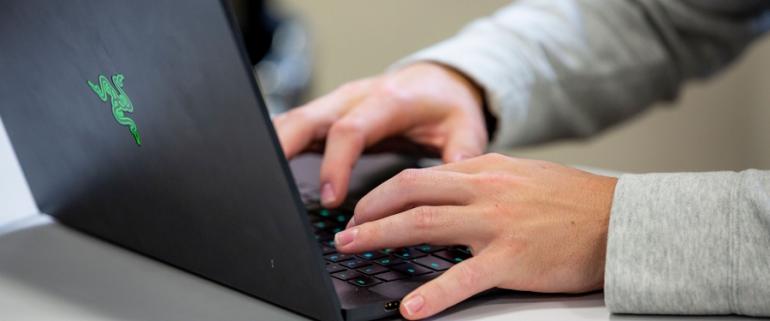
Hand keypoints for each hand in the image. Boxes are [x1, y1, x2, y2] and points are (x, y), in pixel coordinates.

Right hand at [272, 63, 487, 207]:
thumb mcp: (465, 127)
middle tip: (270, 183)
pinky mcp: (330, 113)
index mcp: (388, 101)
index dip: (336, 163)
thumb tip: (453, 183)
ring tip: (258, 175)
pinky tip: (268, 165)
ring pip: (296, 118)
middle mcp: (357, 97)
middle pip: (309, 117)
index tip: (330, 197)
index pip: (351, 130)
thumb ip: (461, 152)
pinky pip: (299, 125)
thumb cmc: (447, 106)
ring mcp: (339, 103)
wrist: (438, 82)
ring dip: (274, 143)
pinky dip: (280, 142)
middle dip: (285, 147)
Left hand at [333, 153, 617, 318]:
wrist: (618, 220)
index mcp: (484, 171)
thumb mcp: (521, 175)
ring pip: (424, 225)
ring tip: (355, 249)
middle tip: (345, 230)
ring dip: (381, 236)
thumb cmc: (572, 201)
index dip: (383, 192)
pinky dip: (434, 294)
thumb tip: (449, 183)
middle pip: (411, 194)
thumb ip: (483, 177)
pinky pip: (463, 278)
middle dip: (370, 211)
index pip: (419, 177)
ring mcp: (496, 224)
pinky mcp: (512, 259)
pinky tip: (411, 309)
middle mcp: (484, 191)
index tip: (363, 207)